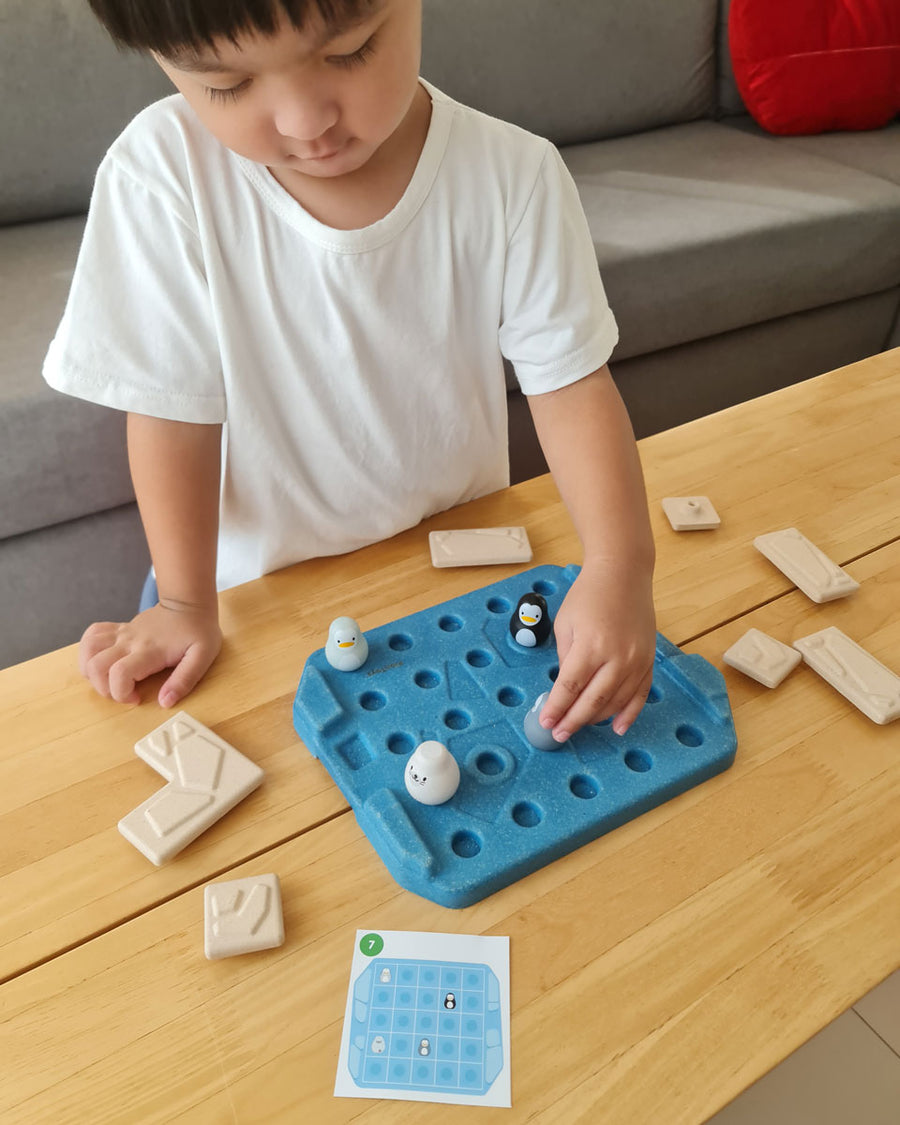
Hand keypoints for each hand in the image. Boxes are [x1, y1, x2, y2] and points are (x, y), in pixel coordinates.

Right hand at [79, 601, 222, 707]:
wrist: (189, 604)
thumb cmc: (198, 631)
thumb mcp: (202, 657)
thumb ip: (184, 680)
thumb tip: (164, 702)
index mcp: (150, 651)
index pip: (119, 674)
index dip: (121, 694)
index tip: (136, 698)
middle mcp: (130, 641)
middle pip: (96, 666)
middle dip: (103, 689)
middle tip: (124, 692)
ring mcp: (122, 633)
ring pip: (87, 650)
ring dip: (90, 671)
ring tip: (110, 679)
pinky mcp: (119, 629)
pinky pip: (91, 635)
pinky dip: (88, 652)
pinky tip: (102, 661)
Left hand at [539, 561, 655, 740]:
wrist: (624, 573)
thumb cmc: (589, 594)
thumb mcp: (566, 623)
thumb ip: (566, 658)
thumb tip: (565, 689)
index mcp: (591, 646)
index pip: (570, 688)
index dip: (557, 709)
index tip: (546, 722)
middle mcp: (618, 656)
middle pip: (593, 700)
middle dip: (572, 721)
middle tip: (558, 734)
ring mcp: (637, 660)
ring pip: (616, 702)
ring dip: (595, 719)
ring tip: (578, 727)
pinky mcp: (649, 661)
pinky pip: (641, 695)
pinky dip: (629, 714)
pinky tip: (617, 728)